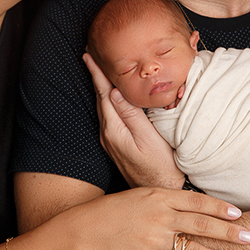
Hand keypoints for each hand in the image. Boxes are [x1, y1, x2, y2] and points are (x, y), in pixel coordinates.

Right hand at [78, 187, 249, 249]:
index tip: (237, 214)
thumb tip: (192, 203)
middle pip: (202, 224)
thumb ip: (166, 199)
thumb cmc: (115, 209)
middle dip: (229, 231)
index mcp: (160, 197)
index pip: (197, 202)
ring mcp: (153, 237)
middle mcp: (160, 216)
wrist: (88, 228)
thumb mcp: (141, 195)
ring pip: (192, 248)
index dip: (219, 208)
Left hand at [83, 53, 183, 188]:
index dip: (97, 73)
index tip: (89, 55)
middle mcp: (107, 135)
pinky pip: (109, 116)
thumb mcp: (148, 138)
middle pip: (100, 98)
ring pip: (104, 107)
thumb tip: (116, 91)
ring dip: (101, 88)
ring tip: (98, 70)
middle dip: (95, 76)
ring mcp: (110, 141)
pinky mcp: (116, 145)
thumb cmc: (160, 167)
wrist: (159, 193)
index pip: (104, 94)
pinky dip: (108, 100)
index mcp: (113, 130)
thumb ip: (131, 114)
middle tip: (90, 55)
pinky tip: (112, 96)